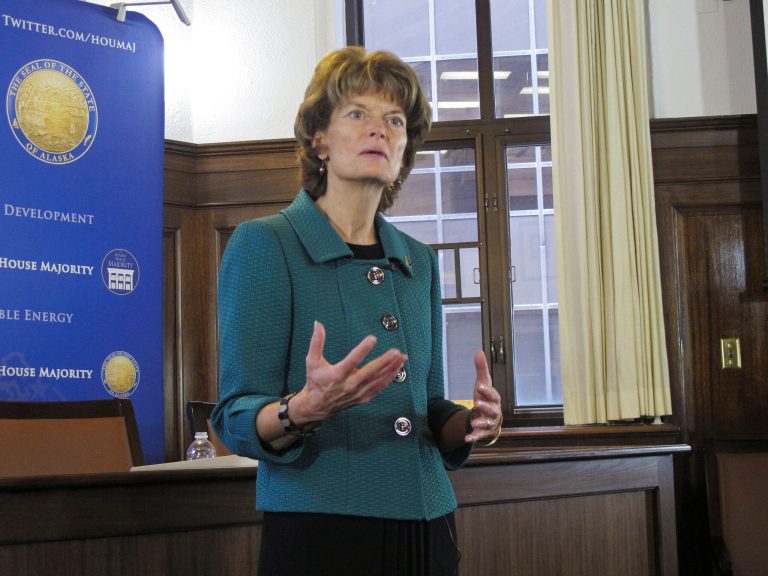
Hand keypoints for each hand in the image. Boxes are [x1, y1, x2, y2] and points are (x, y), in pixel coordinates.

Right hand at [290, 321, 406, 423]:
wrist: (317, 406)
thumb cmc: (315, 381)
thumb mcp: (311, 361)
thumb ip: (316, 342)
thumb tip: (317, 324)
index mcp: (337, 374)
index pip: (352, 360)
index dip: (363, 349)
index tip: (372, 339)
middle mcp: (349, 385)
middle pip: (370, 372)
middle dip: (385, 361)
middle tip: (396, 351)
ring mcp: (357, 393)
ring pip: (378, 380)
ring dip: (391, 369)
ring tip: (401, 358)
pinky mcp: (363, 398)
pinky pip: (379, 388)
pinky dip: (389, 379)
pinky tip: (397, 370)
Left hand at [464, 351, 501, 443]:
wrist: (487, 415)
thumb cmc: (485, 397)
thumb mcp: (483, 383)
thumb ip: (481, 369)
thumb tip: (479, 351)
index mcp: (494, 399)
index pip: (493, 394)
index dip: (487, 390)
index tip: (479, 385)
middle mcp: (494, 411)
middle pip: (492, 409)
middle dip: (485, 407)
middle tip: (476, 403)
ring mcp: (490, 422)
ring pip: (487, 424)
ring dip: (480, 423)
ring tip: (472, 423)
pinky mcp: (484, 432)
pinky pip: (480, 436)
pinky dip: (474, 437)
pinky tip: (466, 438)